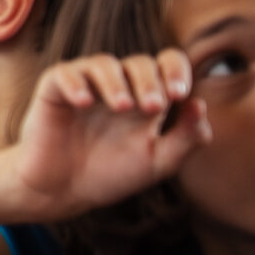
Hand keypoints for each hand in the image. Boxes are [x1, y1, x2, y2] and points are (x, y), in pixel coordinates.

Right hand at [6, 52, 209, 222]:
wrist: (62, 192)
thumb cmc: (111, 175)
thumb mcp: (158, 163)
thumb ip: (186, 139)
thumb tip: (200, 105)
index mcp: (146, 98)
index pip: (168, 65)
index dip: (177, 71)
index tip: (180, 95)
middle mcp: (118, 86)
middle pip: (140, 63)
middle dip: (150, 82)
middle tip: (152, 108)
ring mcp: (85, 85)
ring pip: (104, 63)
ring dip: (117, 82)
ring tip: (122, 107)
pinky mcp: (54, 90)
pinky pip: (64, 73)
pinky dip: (76, 83)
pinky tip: (83, 103)